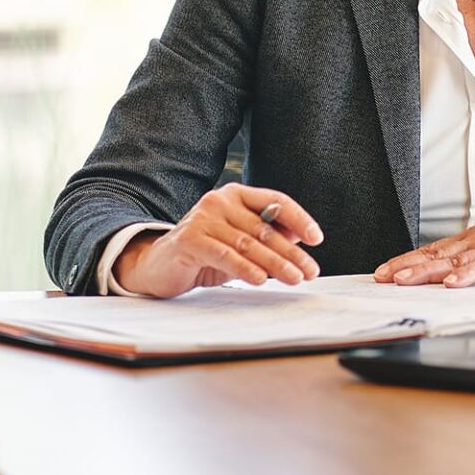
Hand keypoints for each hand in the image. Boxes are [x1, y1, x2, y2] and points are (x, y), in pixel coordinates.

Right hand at [113, 183, 324, 298]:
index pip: (275, 201)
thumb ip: (266, 237)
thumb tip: (300, 238)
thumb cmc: (204, 253)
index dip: (299, 218)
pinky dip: (245, 268)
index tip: (316, 239)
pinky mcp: (190, 240)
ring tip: (294, 278)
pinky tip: (261, 279)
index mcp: (235, 195)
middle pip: (264, 227)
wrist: (158, 265)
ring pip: (247, 243)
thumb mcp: (239, 244)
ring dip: (275, 263)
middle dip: (291, 251)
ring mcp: (202, 219)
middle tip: (310, 270)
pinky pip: (225, 255)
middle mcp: (219, 202)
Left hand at [373, 226, 474, 289]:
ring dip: (429, 271)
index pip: (433, 252)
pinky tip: (453, 283)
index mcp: (474, 241)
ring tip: (405, 280)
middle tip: (383, 278)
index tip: (382, 273)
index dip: (407, 262)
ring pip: (457, 259)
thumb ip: (471, 274)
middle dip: (407, 266)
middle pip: (437, 253)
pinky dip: (470, 274)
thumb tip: (440, 290)